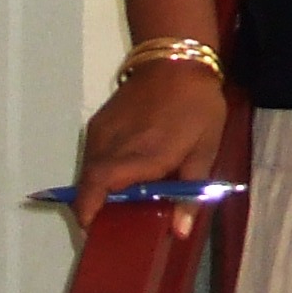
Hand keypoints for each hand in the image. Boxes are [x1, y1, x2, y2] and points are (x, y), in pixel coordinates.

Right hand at [74, 62, 227, 233]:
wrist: (176, 60)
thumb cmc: (197, 107)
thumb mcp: (206, 149)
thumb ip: (190, 192)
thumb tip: (179, 232)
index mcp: (142, 154)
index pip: (99, 186)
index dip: (89, 211)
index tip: (94, 231)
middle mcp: (114, 144)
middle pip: (87, 185)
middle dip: (91, 208)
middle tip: (110, 224)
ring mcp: (102, 132)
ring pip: (86, 171)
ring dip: (95, 190)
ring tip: (117, 202)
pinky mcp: (98, 123)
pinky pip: (91, 155)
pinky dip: (97, 171)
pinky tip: (118, 175)